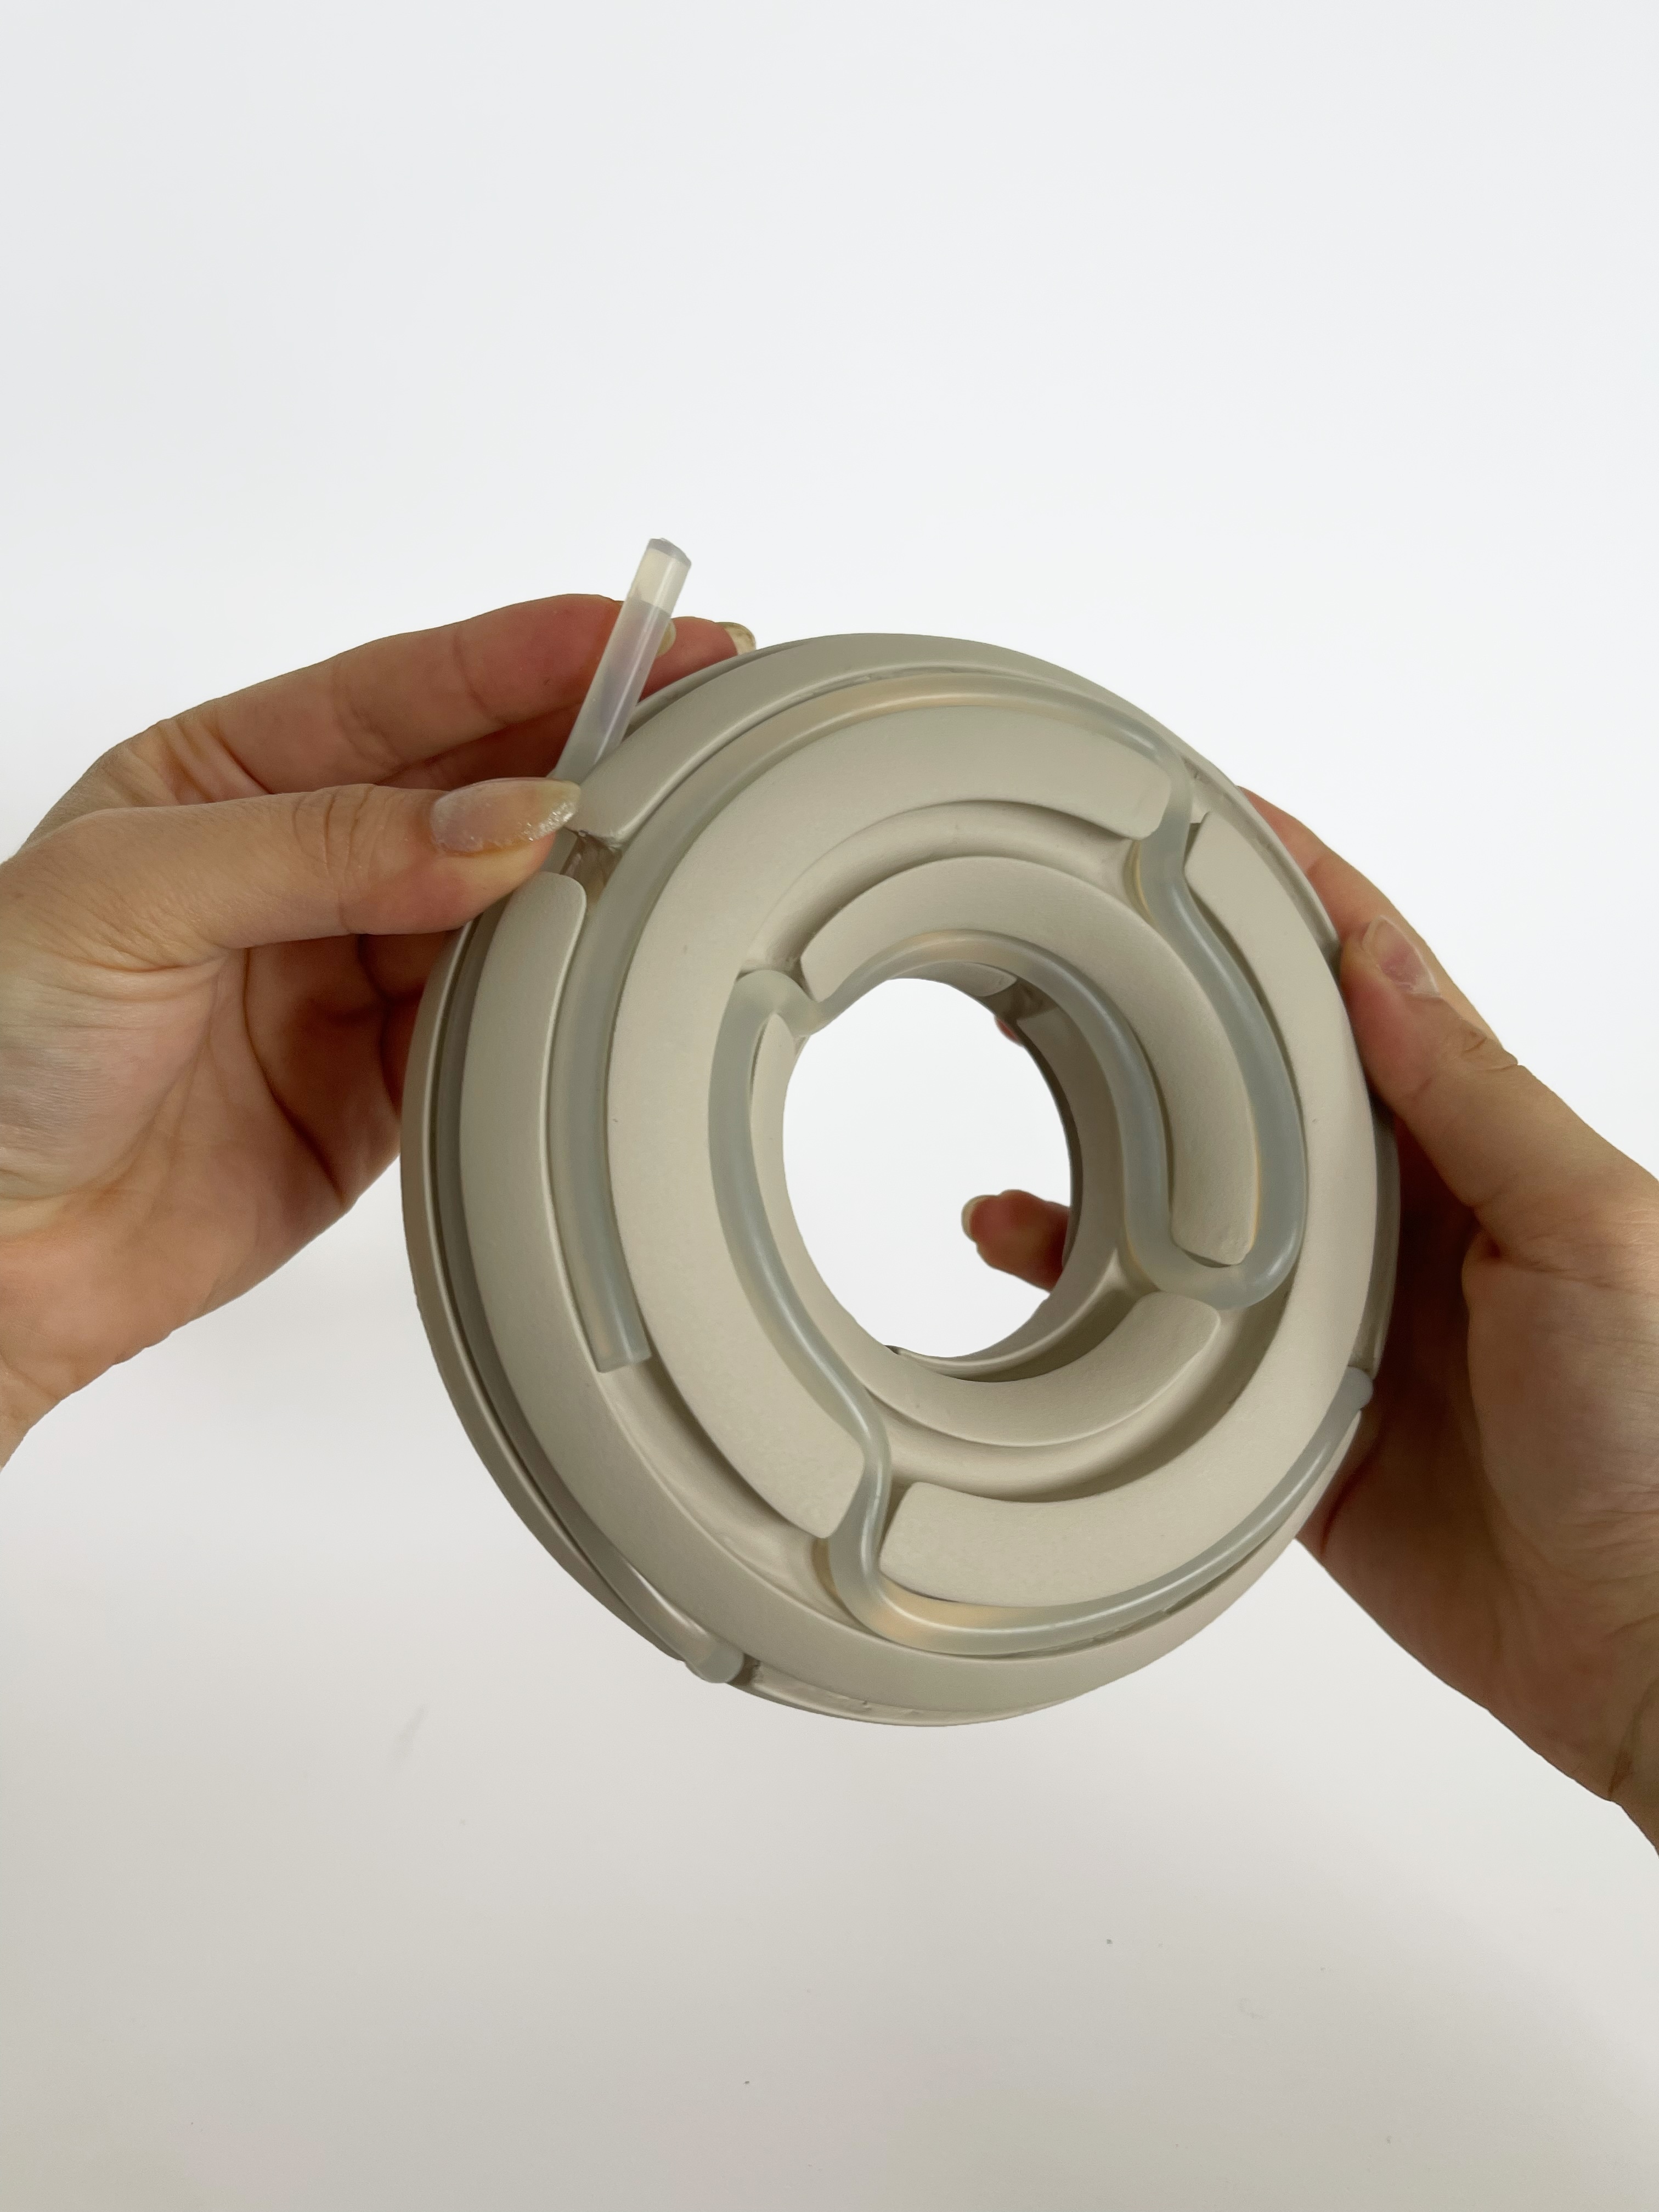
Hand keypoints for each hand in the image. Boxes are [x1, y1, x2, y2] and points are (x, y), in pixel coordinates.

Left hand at [0, 594, 743, 1457]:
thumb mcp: (133, 895)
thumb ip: (327, 846)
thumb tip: (506, 823)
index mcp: (227, 774)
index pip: (405, 692)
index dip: (529, 655)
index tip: (643, 634)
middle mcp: (302, 862)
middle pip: (476, 785)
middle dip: (591, 748)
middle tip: (706, 722)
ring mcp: (353, 971)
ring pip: (506, 903)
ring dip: (584, 876)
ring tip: (673, 844)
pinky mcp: (393, 1081)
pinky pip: (502, 1022)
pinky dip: (558, 997)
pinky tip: (605, 962)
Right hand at [965, 800, 1658, 1848]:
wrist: (1644, 1648)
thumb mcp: (1590, 1231)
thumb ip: (1475, 1101)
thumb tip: (1378, 969)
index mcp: (1477, 1148)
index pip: (1369, 989)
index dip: (1295, 897)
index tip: (1210, 819)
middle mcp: (1398, 1216)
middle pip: (1259, 1082)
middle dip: (1174, 1007)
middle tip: (1074, 940)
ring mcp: (1336, 1314)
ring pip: (1194, 1201)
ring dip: (1110, 1147)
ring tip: (1026, 1087)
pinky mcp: (1286, 1416)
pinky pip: (1167, 1332)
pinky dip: (1089, 1289)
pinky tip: (1027, 1252)